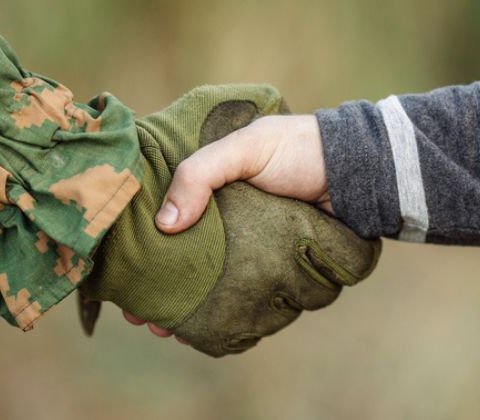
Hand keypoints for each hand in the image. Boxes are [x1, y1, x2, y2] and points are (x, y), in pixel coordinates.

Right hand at [80, 85, 379, 355]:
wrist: (359, 170)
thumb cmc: (298, 148)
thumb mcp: (245, 148)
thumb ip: (202, 174)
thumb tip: (166, 225)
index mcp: (208, 186)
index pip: (162, 217)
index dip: (139, 247)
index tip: (121, 276)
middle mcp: (223, 219)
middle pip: (179, 260)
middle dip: (157, 290)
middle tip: (141, 316)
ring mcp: (248, 246)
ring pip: (207, 283)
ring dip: (186, 309)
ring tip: (168, 330)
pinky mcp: (274, 267)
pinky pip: (244, 295)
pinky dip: (226, 313)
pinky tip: (206, 330)